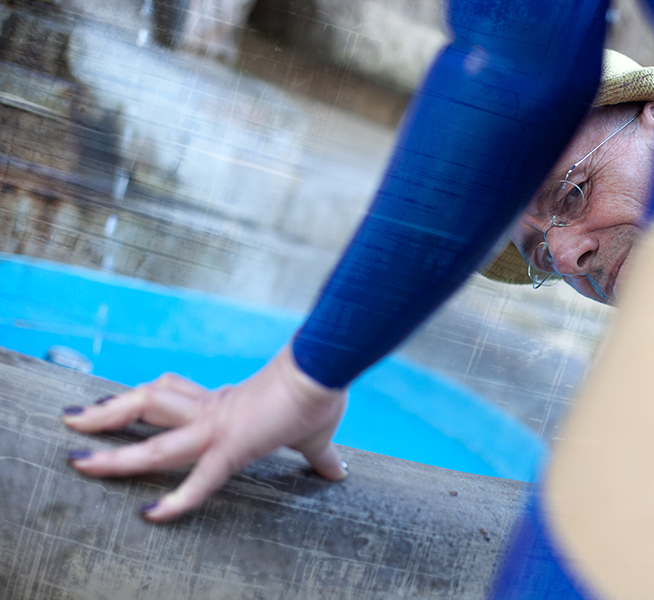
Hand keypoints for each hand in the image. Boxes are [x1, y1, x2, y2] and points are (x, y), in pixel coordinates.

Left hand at [62, 345, 347, 521]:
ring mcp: (216, 429)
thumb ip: (318, 456)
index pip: (172, 395)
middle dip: (108, 413)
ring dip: (114, 450)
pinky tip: (152, 515)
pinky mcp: (231, 447)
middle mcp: (210, 412)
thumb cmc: (319, 394)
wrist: (323, 371)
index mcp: (223, 404)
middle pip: (147, 404)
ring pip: (154, 438)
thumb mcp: (314, 435)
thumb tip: (340, 472)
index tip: (115, 404)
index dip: (141, 399)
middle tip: (73, 420)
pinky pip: (198, 479)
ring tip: (78, 458)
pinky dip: (177, 500)